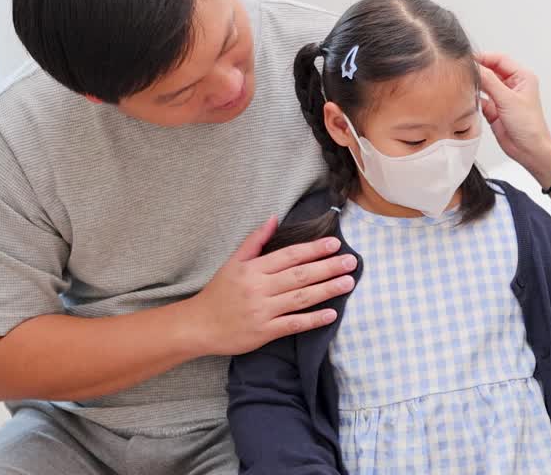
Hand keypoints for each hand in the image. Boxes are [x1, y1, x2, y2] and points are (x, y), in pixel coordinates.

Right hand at [188, 217, 356, 355]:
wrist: (198, 326)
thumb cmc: (218, 292)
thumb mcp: (233, 262)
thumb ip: (255, 241)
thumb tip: (274, 219)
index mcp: (253, 269)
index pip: (289, 255)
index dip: (313, 249)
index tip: (335, 244)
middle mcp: (259, 288)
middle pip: (300, 275)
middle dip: (328, 267)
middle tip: (351, 262)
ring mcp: (262, 311)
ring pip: (300, 298)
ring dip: (327, 290)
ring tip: (348, 282)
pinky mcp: (264, 332)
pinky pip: (293, 324)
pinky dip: (313, 320)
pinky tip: (331, 314)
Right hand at [475, 52, 550, 182]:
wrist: (529, 150)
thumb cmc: (530, 126)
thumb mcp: (508, 99)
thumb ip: (490, 81)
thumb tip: (476, 67)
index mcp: (522, 77)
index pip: (500, 59)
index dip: (484, 57)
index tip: (468, 59)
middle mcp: (512, 85)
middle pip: (491, 70)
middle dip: (478, 70)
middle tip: (462, 70)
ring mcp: (502, 98)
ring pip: (484, 84)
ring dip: (475, 84)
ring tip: (462, 82)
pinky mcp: (494, 110)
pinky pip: (480, 99)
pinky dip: (473, 98)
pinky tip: (466, 97)